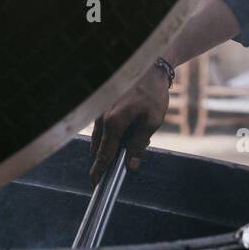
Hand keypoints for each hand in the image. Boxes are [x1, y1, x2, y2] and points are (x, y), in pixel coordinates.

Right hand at [89, 63, 170, 184]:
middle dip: (110, 156)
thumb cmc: (153, 93)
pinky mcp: (102, 105)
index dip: (100, 170)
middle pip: (100, 147)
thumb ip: (138, 144)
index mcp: (113, 122)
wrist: (150, 65)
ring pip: (101, 137)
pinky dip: (112, 132)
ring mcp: (99, 110)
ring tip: (134, 136)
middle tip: (126, 158)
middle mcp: (101, 117)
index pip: (104, 154)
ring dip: (112, 143)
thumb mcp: (152, 121)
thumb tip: (130, 165)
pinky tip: (130, 125)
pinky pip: (103, 126)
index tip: (95, 184)